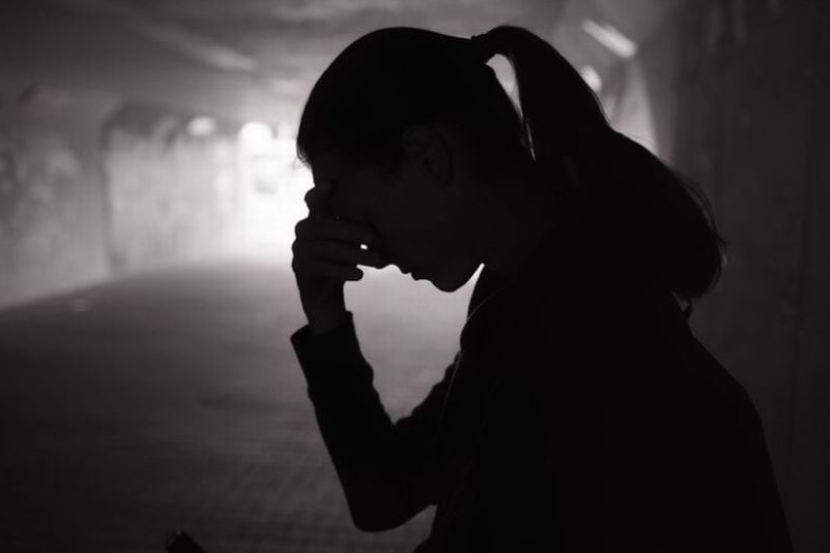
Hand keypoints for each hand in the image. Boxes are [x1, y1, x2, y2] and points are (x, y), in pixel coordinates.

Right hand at [291, 183, 383, 333]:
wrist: (325, 290)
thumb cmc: (343, 256)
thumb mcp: (352, 238)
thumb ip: (358, 224)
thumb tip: (385, 213)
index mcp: (316, 217)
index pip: (312, 200)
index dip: (319, 193)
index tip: (330, 184)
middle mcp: (303, 229)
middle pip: (323, 226)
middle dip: (350, 230)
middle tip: (374, 237)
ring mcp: (298, 249)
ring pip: (324, 248)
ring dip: (352, 253)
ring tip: (375, 260)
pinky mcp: (299, 268)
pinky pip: (321, 267)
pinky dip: (342, 270)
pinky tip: (360, 275)